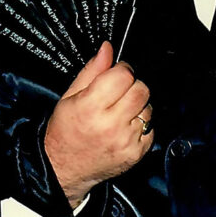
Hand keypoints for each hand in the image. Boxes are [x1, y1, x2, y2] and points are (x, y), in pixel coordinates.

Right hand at [44, 41, 153, 205]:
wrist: (65, 168)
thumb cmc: (65, 131)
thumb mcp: (70, 97)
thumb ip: (92, 71)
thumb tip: (107, 48)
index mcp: (91, 107)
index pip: (124, 75)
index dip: (121, 71)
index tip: (116, 74)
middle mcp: (110, 125)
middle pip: (141, 89)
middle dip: (132, 86)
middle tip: (118, 94)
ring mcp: (126, 140)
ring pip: (148, 108)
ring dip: (137, 106)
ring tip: (119, 113)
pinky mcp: (136, 153)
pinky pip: (150, 127)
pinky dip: (140, 125)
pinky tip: (123, 128)